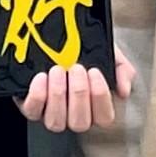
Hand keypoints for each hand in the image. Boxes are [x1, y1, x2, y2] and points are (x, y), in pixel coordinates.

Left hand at [18, 47, 135, 132]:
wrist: (57, 33)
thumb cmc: (84, 49)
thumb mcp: (108, 53)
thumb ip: (122, 69)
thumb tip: (124, 90)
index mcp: (95, 106)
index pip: (104, 117)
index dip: (100, 98)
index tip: (95, 72)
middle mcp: (73, 114)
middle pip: (80, 123)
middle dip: (79, 94)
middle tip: (76, 69)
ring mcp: (51, 113)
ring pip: (56, 122)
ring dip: (58, 95)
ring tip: (58, 70)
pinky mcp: (31, 107)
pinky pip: (32, 111)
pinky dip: (37, 95)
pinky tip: (42, 77)